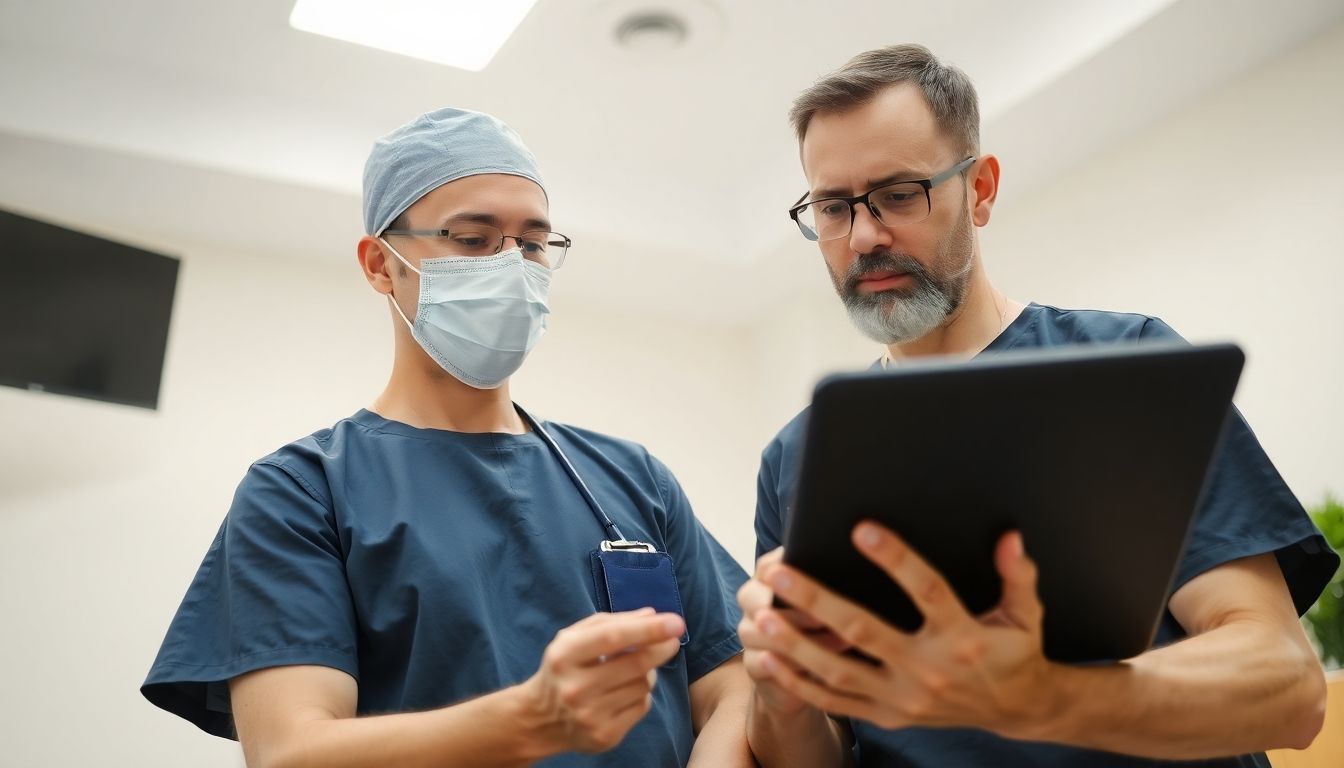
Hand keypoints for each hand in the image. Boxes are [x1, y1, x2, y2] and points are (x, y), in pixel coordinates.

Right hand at [521, 608, 684, 752]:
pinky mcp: (604, 736)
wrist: (539, 719)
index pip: (613, 638)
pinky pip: (642, 707)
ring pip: (643, 686)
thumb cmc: (564, 668)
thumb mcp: (574, 637)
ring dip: (648, 673)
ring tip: (632, 670)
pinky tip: (625, 691)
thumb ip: (611, 622)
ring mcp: (590, 716)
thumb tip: (652, 615)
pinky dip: (642, 695)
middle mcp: (575, 688)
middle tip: (673, 640)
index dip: (648, 629)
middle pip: (635, 664)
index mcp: (564, 655)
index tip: (676, 622)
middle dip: (661, 649)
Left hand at [740, 524, 1057, 736]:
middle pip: (864, 631)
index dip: (896, 558)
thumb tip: (1010, 538)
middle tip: (779, 573)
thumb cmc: (1015, 650)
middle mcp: (929, 670)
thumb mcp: (1026, 613)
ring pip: (838, 670)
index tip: (862, 528)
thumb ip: (1017, 575)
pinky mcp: (888, 715)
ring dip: (796, 644)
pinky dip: (799, 682)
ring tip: (763, 616)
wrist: (1016, 710)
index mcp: (962, 637)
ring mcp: (904, 697)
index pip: (925, 590)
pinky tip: (768, 659)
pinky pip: (835, 701)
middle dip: (817, 601)